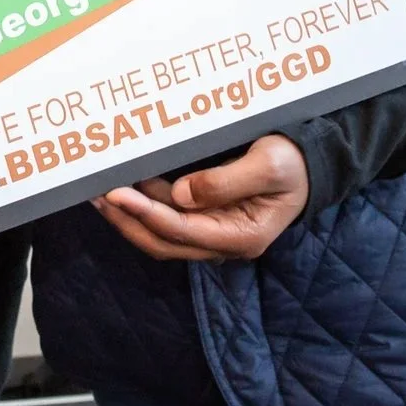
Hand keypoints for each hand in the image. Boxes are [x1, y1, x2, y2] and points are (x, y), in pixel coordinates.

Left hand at [92, 134, 309, 261]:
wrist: (311, 165)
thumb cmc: (294, 163)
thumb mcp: (269, 165)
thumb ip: (226, 181)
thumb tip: (180, 195)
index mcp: (241, 236)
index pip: (181, 230)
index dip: (145, 213)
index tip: (115, 194)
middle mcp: (223, 242)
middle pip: (162, 242)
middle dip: (126, 221)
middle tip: (94, 194)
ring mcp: (214, 233)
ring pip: (160, 233)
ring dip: (129, 215)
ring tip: (97, 189)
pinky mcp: (207, 219)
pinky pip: (168, 218)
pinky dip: (143, 205)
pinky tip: (124, 185)